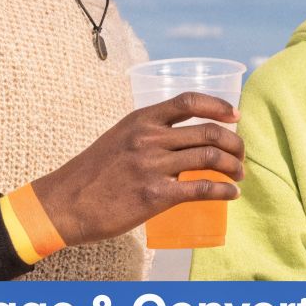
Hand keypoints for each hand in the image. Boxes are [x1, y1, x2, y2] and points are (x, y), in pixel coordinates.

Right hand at [33, 92, 244, 246]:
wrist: (64, 204)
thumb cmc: (93, 173)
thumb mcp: (119, 138)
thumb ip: (149, 133)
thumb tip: (186, 139)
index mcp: (141, 119)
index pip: (189, 101)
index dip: (219, 106)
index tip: (236, 116)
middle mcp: (149, 138)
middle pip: (209, 132)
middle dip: (235, 143)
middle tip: (241, 155)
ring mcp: (152, 166)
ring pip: (211, 158)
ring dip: (235, 167)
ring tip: (239, 175)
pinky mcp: (155, 195)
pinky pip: (203, 189)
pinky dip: (225, 191)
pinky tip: (232, 194)